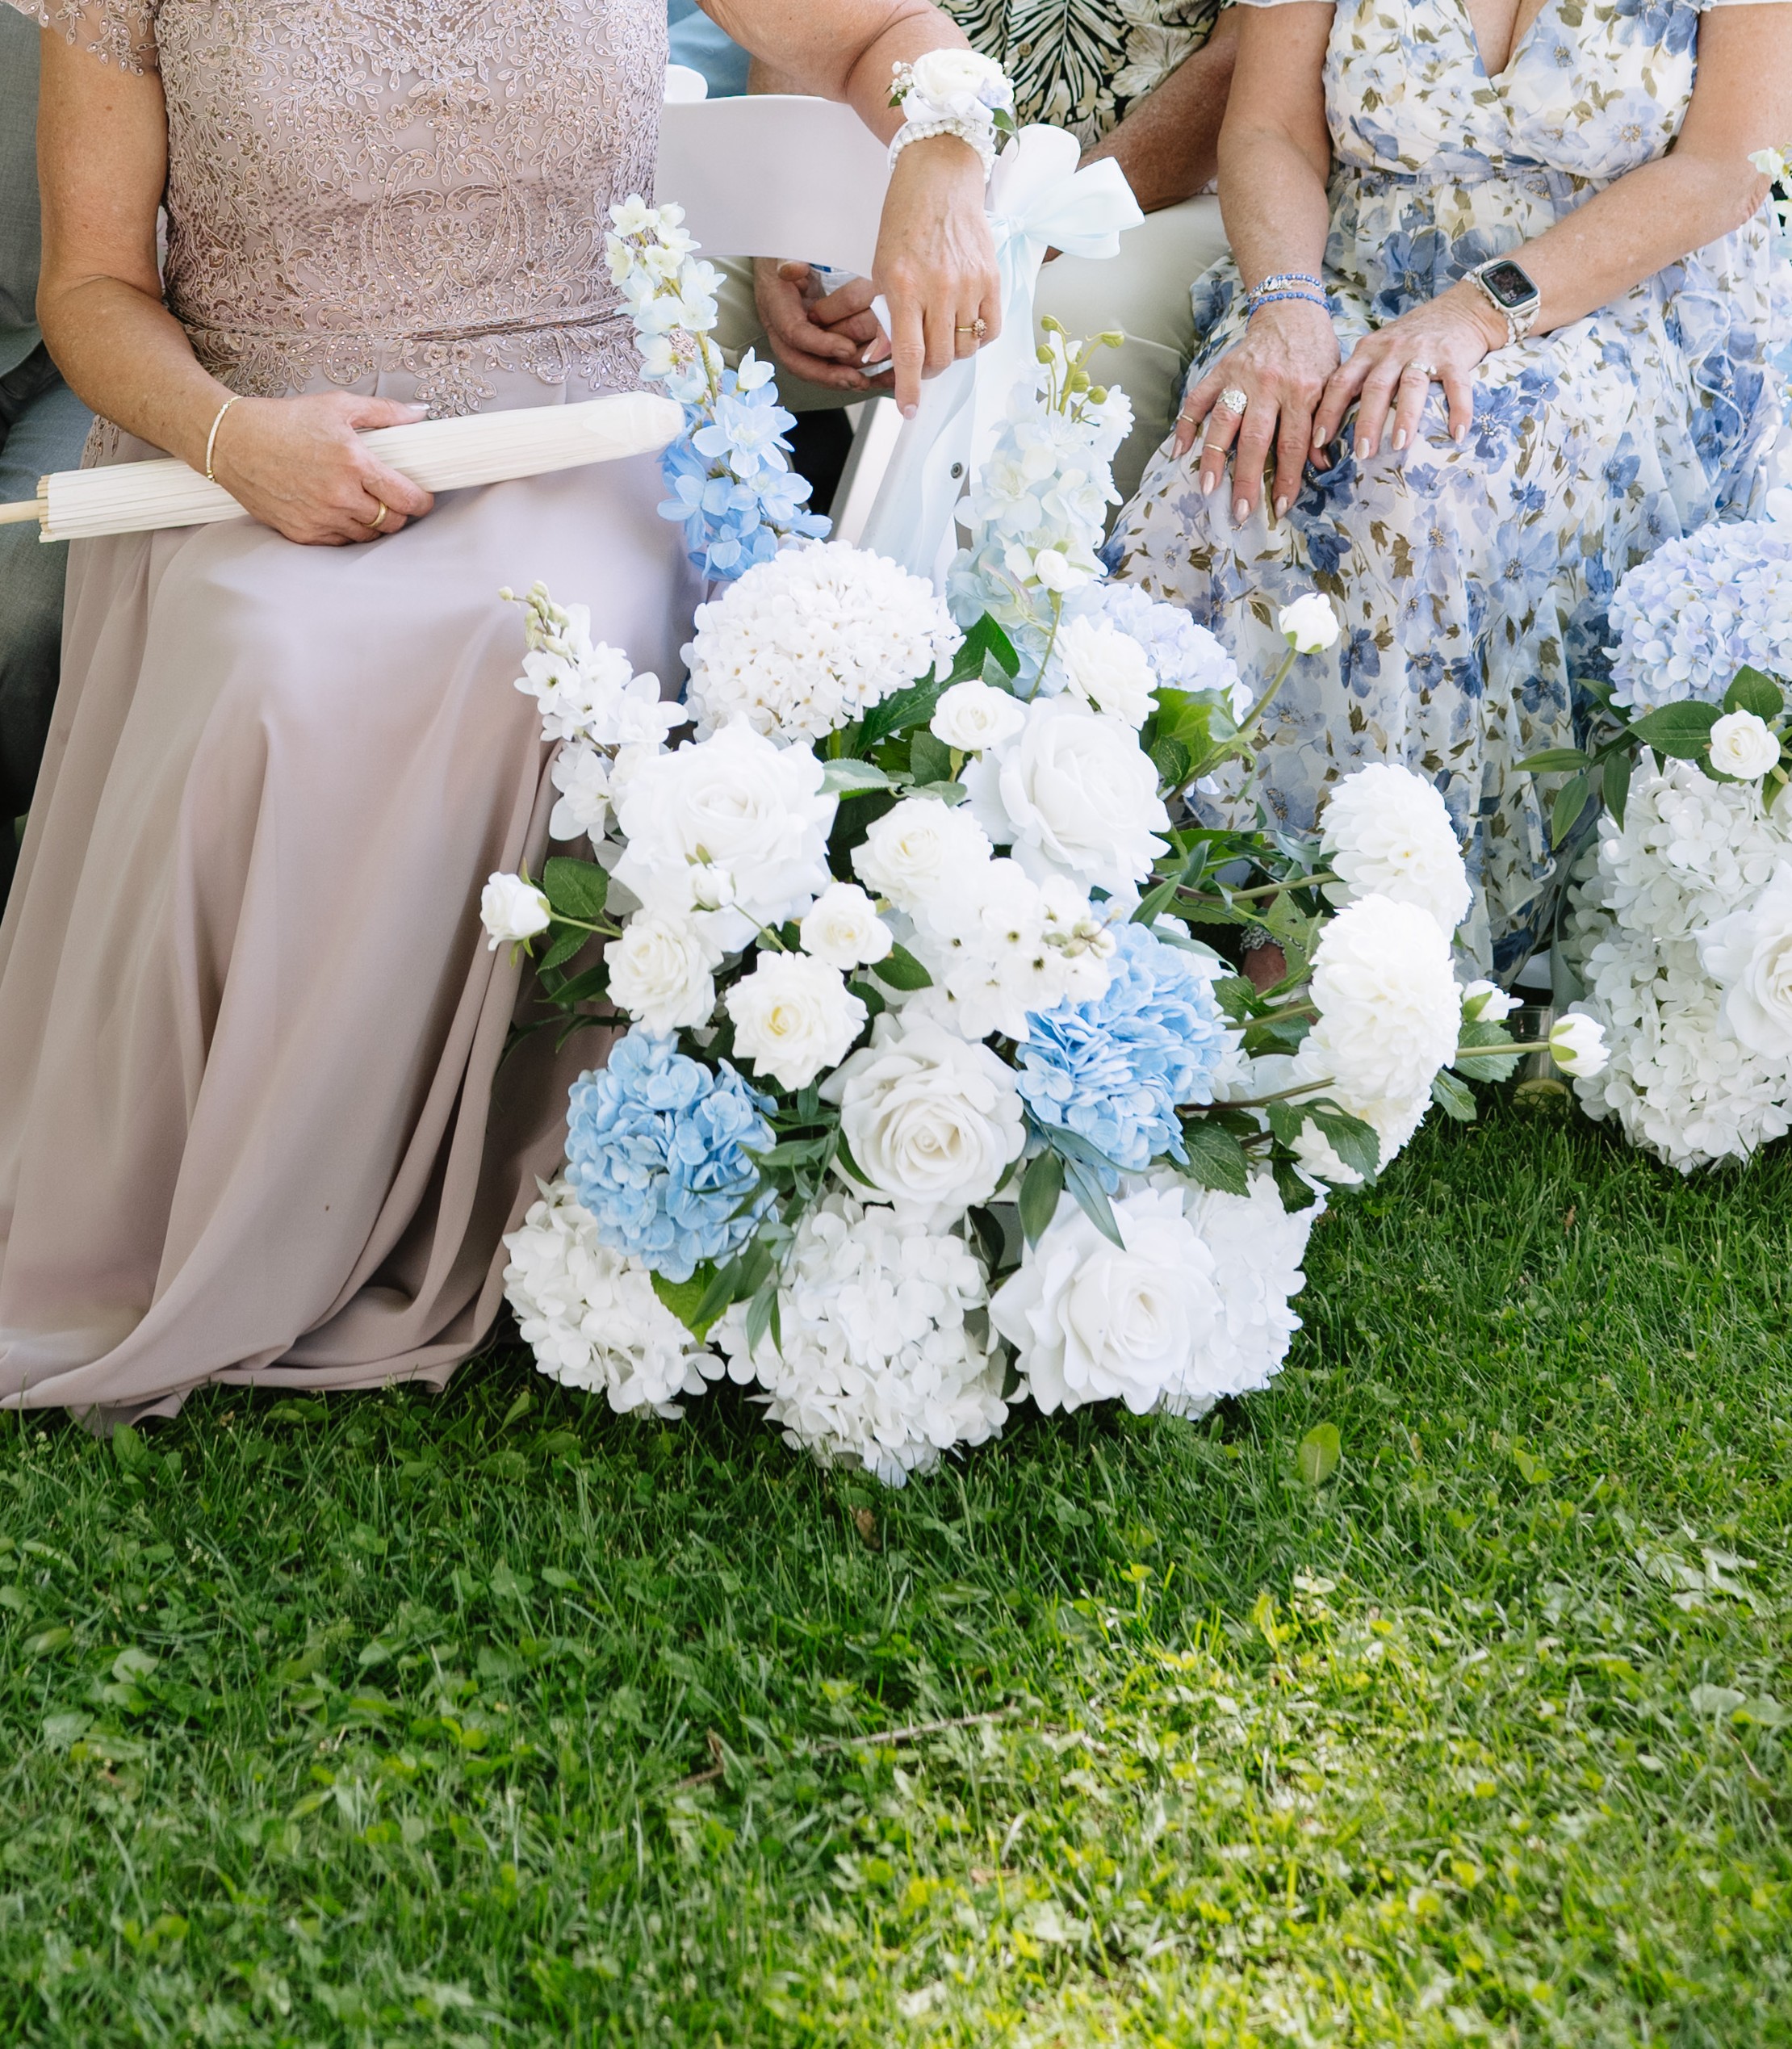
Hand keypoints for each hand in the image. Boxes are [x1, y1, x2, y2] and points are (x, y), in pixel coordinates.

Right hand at [206, 392, 436, 545]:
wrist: (231, 441)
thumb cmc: (284, 420)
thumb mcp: (336, 405)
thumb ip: (383, 411)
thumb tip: (419, 411)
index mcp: (354, 463)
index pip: (407, 498)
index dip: (422, 502)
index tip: (423, 499)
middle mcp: (339, 495)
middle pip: (392, 522)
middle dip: (399, 513)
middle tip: (393, 500)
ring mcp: (320, 517)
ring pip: (367, 536)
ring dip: (373, 524)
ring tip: (366, 505)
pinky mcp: (302, 532)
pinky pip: (340, 543)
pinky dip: (347, 532)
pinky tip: (341, 513)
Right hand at [753, 261, 891, 391]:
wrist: (779, 256)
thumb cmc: (785, 251)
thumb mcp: (785, 250)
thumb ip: (788, 260)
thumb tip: (791, 269)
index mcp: (775, 305)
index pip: (795, 333)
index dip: (820, 345)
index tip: (846, 347)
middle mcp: (781, 327)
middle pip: (799, 362)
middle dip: (828, 375)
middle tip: (856, 379)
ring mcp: (793, 338)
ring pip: (812, 368)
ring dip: (838, 379)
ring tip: (864, 382)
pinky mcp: (807, 342)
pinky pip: (823, 363)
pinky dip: (844, 373)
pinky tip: (867, 379)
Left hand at [870, 135, 1000, 416]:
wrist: (940, 178)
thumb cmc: (905, 221)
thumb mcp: (882, 268)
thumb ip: (889, 315)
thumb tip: (888, 359)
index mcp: (904, 286)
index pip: (909, 354)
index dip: (909, 389)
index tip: (908, 410)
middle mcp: (939, 288)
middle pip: (941, 358)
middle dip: (929, 369)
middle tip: (922, 360)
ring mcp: (969, 284)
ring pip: (965, 348)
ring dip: (952, 352)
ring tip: (943, 333)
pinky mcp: (992, 278)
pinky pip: (990, 331)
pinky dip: (978, 338)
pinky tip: (965, 325)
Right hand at [1175, 299, 1340, 521]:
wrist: (1291, 311)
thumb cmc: (1315, 353)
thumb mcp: (1332, 383)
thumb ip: (1325, 421)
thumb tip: (1320, 464)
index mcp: (1302, 390)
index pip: (1292, 444)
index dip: (1285, 478)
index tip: (1278, 507)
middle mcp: (1269, 385)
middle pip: (1254, 439)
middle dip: (1246, 478)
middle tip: (1240, 510)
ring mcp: (1241, 377)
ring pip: (1223, 421)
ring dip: (1213, 457)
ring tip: (1206, 487)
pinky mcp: (1220, 370)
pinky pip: (1198, 399)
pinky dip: (1187, 424)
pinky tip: (1179, 451)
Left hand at [1310, 282, 1504, 459]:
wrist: (1461, 309)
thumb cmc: (1412, 338)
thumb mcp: (1379, 349)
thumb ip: (1360, 376)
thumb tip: (1334, 422)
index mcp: (1368, 351)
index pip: (1341, 382)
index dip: (1328, 412)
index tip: (1318, 442)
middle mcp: (1392, 350)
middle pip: (1375, 387)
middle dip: (1366, 422)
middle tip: (1362, 453)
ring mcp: (1423, 352)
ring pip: (1411, 386)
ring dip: (1405, 417)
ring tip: (1399, 445)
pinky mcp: (1453, 356)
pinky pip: (1456, 385)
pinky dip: (1459, 409)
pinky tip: (1457, 434)